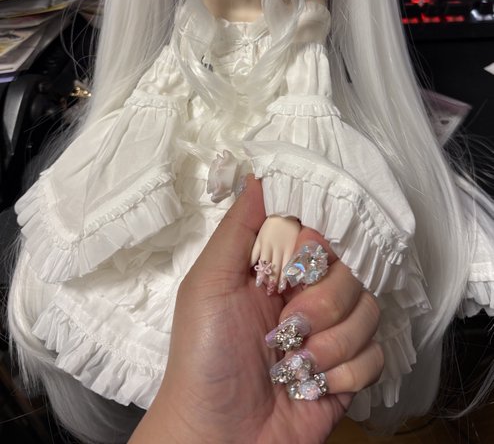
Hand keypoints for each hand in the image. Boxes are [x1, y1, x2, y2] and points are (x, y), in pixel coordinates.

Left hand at [128, 177, 382, 443]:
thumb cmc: (203, 358)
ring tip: (294, 363)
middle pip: (350, 271)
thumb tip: (259, 173)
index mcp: (274, 270)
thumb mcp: (209, 283)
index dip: (314, 249)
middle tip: (287, 326)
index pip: (319, 234)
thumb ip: (238, 228)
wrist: (218, 439)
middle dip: (321, 303)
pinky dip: (344, 373)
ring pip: (368, 311)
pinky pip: (375, 354)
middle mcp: (306, 296)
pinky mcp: (348, 371)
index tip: (293, 270)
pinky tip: (312, 385)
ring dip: (330, 344)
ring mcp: (329, 334)